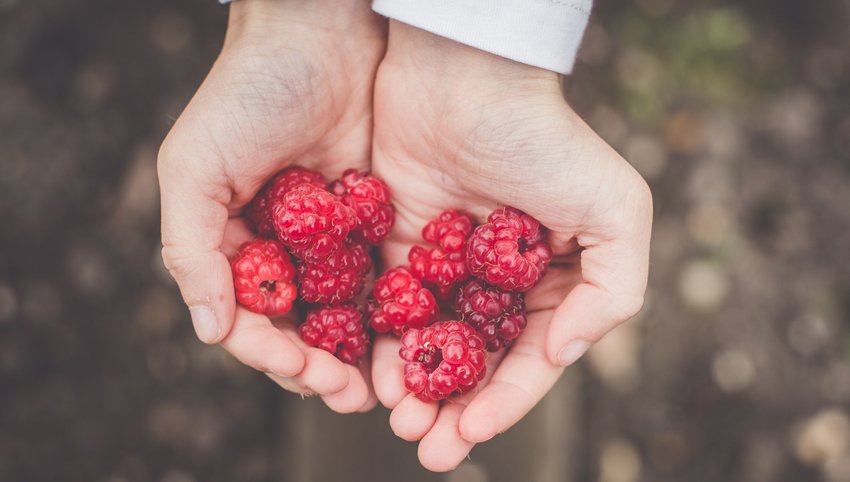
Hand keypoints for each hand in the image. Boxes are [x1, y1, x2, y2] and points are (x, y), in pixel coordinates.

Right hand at [157, 0, 384, 411]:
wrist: (321, 32)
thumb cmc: (247, 93)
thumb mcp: (194, 165)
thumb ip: (191, 248)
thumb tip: (209, 330)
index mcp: (233, 245)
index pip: (248, 319)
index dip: (271, 353)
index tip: (304, 371)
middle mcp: (282, 250)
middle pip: (300, 329)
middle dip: (321, 368)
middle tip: (353, 397)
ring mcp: (330, 241)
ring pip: (345, 314)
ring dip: (361, 355)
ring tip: (385, 387)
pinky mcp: (375, 222)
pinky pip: (385, 277)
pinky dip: (396, 312)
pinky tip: (415, 336)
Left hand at [369, 23, 651, 469]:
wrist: (463, 80)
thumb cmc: (545, 141)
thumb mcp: (616, 211)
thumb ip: (613, 292)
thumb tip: (559, 354)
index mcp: (549, 280)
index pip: (527, 359)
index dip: (503, 403)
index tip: (472, 434)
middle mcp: (496, 281)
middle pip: (473, 364)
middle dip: (453, 411)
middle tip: (428, 448)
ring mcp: (446, 267)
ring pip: (427, 346)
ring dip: (414, 391)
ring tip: (399, 422)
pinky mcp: (397, 248)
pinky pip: (386, 310)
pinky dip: (380, 347)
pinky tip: (372, 377)